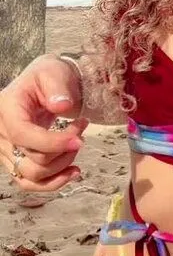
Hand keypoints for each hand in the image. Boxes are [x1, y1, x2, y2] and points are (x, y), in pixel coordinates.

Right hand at [0, 55, 88, 190]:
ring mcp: (6, 150)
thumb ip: (57, 88)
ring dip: (61, 166)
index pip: (22, 134)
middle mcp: (1, 132)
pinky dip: (53, 182)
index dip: (51, 143)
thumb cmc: (49, 76)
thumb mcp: (54, 72)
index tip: (79, 140)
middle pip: (30, 158)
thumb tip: (62, 106)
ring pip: (32, 175)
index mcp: (7, 108)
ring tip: (78, 145)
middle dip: (63, 149)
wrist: (45, 84)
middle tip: (81, 130)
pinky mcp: (16, 161)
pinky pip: (30, 183)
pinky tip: (73, 172)